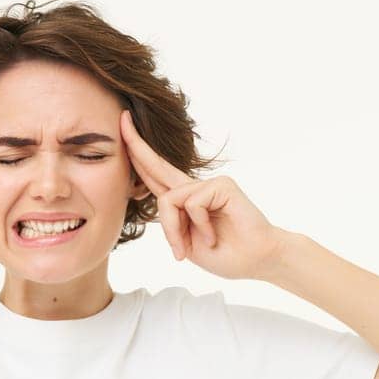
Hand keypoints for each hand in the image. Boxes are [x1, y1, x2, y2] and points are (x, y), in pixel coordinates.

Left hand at [119, 108, 283, 280]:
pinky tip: (212, 236)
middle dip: (137, 144)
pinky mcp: (222, 184)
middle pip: (157, 164)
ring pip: (168, 199)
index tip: (123, 130)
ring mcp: (210, 183)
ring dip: (174, 230)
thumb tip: (163, 200)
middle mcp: (195, 187)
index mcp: (184, 200)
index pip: (155, 175)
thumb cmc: (224, 254)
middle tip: (122, 117)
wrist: (256, 261)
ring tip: (192, 247)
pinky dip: (197, 225)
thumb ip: (170, 221)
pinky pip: (190, 204)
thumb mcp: (185, 242)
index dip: (138, 156)